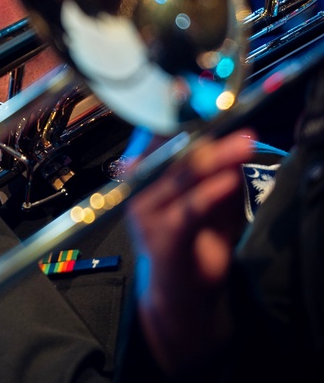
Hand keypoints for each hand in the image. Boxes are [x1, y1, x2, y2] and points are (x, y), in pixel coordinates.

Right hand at [126, 130, 255, 377]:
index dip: (174, 108)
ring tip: (244, 142)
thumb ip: (217, 169)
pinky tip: (228, 180)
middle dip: (201, 127)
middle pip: (171, 150)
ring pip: (182, 177)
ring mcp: (147, 214)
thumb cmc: (195, 241)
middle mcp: (138, 188)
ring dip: (216, 157)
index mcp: (143, 172)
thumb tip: (235, 133)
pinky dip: (209, 194)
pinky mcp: (163, 239)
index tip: (198, 85)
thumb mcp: (211, 197)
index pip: (157, 132)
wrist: (181, 297)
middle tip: (228, 108)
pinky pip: (187, 211)